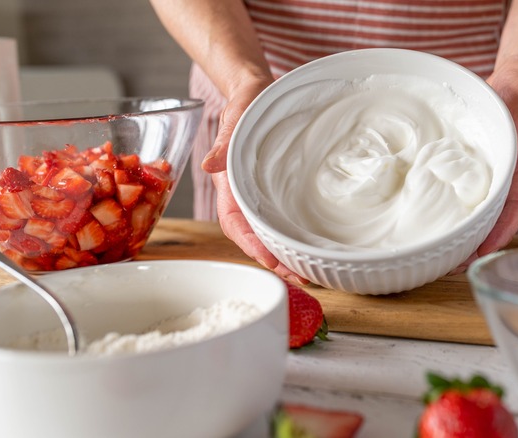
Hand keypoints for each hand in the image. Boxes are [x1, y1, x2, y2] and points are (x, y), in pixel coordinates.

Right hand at [202, 78, 309, 285]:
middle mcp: (243, 195)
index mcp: (229, 184)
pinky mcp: (276, 191)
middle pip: (253, 236)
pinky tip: (308, 247)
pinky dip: (291, 237)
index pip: (235, 222)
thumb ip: (222, 142)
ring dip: (284, 253)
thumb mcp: (233, 118)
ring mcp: (260, 195)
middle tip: (299, 276)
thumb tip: (209, 165)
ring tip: (308, 271)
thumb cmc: (244, 105)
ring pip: (267, 232)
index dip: (250, 243)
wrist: (257, 93)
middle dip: (273, 259)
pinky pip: (281, 219)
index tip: (269, 260)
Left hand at [450, 59, 517, 274]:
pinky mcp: (479, 177)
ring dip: (469, 238)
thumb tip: (507, 95)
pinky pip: (472, 203)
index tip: (483, 249)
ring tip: (447, 258)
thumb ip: (511, 105)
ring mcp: (496, 181)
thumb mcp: (514, 100)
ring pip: (486, 216)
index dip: (502, 228)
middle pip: (499, 220)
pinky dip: (462, 221)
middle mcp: (511, 179)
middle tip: (455, 264)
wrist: (516, 89)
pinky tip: (445, 231)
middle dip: (479, 244)